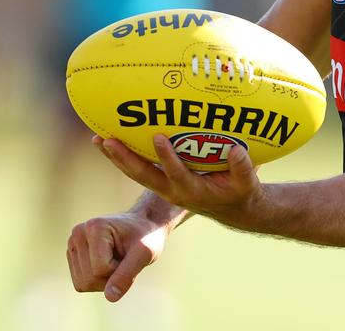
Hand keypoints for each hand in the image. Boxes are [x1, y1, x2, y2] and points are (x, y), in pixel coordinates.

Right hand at [67, 210, 169, 301]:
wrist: (142, 226)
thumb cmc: (147, 236)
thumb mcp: (145, 253)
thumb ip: (127, 274)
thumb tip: (110, 297)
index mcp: (94, 227)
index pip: (100, 269)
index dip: (120, 269)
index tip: (130, 253)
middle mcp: (78, 233)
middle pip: (89, 278)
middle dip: (111, 276)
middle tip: (124, 258)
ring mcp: (73, 245)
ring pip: (83, 283)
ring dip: (104, 280)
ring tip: (116, 259)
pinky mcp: (73, 256)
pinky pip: (81, 284)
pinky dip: (98, 280)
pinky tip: (107, 263)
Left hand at [96, 135, 262, 225]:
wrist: (232, 207)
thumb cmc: (240, 191)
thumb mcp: (246, 182)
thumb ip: (243, 167)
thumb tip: (235, 150)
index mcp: (192, 191)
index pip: (176, 174)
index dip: (167, 157)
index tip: (158, 137)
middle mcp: (172, 189)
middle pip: (143, 175)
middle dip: (125, 159)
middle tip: (108, 141)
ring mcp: (164, 186)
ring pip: (135, 172)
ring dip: (116, 157)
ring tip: (98, 139)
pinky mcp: (161, 180)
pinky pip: (138, 167)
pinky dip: (123, 156)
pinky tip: (108, 140)